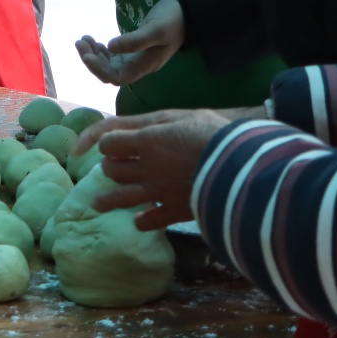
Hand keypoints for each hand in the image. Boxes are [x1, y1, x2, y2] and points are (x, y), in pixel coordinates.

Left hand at [69, 108, 231, 229]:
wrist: (239, 166)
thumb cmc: (212, 133)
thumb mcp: (180, 116)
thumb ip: (151, 123)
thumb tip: (125, 129)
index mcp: (145, 140)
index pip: (106, 142)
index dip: (102, 142)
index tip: (104, 144)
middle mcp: (145, 167)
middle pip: (112, 170)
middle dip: (110, 167)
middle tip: (114, 166)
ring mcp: (157, 192)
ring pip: (121, 198)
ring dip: (107, 200)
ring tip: (97, 204)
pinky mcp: (173, 211)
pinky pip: (149, 220)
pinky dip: (142, 221)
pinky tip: (139, 221)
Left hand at [75, 0, 183, 85]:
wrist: (186, 11)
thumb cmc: (173, 19)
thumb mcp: (156, 29)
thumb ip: (135, 40)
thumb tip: (110, 47)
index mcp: (146, 66)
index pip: (117, 77)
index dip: (99, 69)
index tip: (86, 55)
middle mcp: (140, 66)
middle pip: (110, 73)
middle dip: (92, 60)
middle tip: (80, 42)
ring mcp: (136, 59)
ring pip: (109, 65)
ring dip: (93, 55)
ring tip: (83, 40)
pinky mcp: (134, 50)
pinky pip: (113, 57)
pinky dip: (100, 50)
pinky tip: (93, 41)